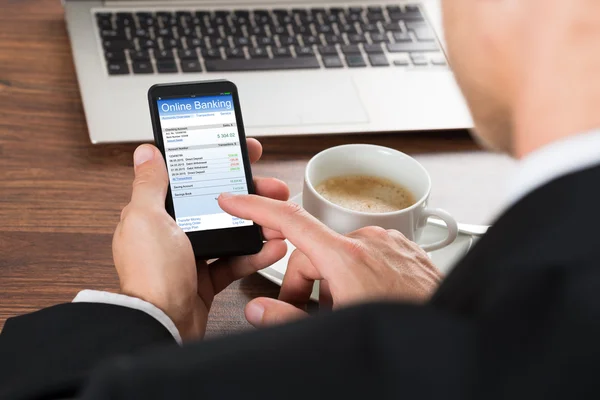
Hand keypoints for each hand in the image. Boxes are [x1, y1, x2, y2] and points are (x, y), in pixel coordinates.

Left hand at [112, 141, 288, 340]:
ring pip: (231, 231)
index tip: (242, 153)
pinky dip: (255, 255)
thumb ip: (149, 184)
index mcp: (155, 213)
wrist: (162, 325)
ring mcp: (191, 255)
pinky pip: (235, 261)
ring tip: (278, 218)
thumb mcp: (146, 218)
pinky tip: (271, 248)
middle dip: (248, 194)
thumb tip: (146, 153)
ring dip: (257, 224)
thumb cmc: (149, 275)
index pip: (190, 177)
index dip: (217, 162)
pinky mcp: (206, 278)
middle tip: (272, 187)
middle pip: (217, 203)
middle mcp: (172, 232)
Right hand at [218, 195, 442, 327]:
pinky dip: (356, 273)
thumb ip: (289, 318)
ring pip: (340, 253)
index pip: (290, 220)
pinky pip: (367, 253)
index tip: (235, 199)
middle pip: (312, 249)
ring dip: (331, 280)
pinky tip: (365, 298)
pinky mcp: (404, 250)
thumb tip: (259, 310)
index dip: (256, 207)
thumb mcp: (336, 328)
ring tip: (342, 310)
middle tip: (301, 311)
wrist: (450, 332)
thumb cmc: (402, 330)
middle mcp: (368, 241)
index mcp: (347, 257)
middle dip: (300, 281)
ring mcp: (389, 244)